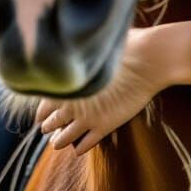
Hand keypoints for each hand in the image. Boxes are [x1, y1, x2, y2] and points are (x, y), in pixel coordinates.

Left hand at [36, 27, 166, 154]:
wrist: (150, 60)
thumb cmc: (128, 46)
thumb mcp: (101, 46)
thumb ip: (87, 53)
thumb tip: (81, 41)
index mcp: (69, 83)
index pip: (44, 103)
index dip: (41, 110)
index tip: (40, 113)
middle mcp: (74, 104)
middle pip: (51, 122)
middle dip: (47, 126)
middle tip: (46, 128)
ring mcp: (89, 118)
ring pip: (64, 138)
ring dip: (58, 141)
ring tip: (56, 142)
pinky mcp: (105, 126)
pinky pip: (85, 145)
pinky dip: (78, 148)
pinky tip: (78, 148)